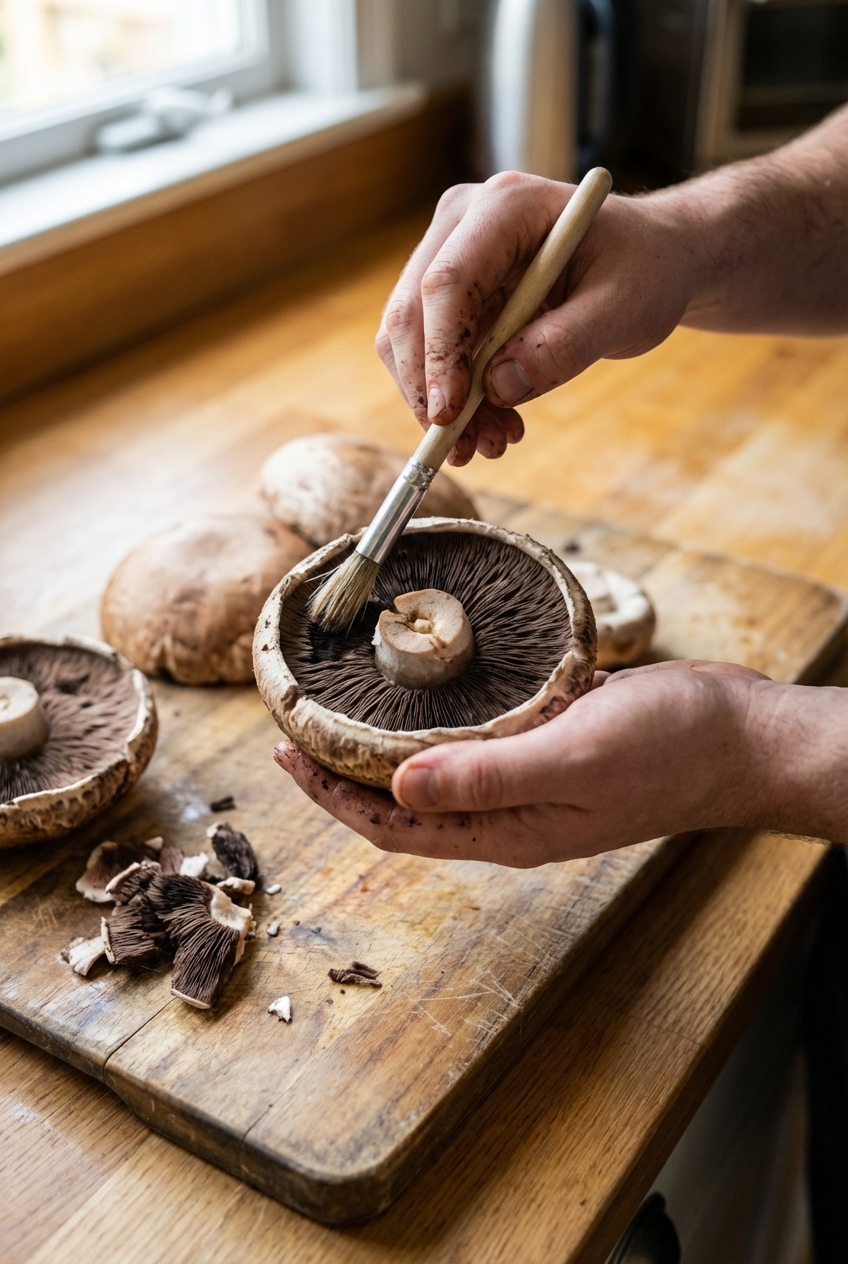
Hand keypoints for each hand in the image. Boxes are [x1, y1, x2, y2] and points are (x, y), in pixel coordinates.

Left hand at [273, 662, 846, 865]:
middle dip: (345, 773)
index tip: (285, 753)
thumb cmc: (672, 747)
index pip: (395, 827)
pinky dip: (439, 724)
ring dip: (386, 749)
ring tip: (343, 711)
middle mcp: (511, 815)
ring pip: (437, 775)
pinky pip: (477, 746)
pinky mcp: (552, 750)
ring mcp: (532, 784)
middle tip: (298, 727)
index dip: (333, 795)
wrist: (742, 736)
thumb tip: (394, 791)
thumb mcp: (573, 755)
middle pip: (405, 805)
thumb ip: (485, 776)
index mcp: (509, 830)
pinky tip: (427, 694)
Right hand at [375, 173, 697, 464]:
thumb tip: (498, 388)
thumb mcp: (624, 309)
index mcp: (508, 206)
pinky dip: (455, 399)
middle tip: (463, 449)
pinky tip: (496, 423)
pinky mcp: (453, 295)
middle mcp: (464, 223)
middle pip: (411, 312)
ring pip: (412, 342)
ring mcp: (451, 256)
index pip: (447, 282)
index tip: (450, 414)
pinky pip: (432, 355)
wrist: (648, 261)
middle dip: (429, 389)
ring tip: (493, 443)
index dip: (440, 352)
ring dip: (441, 404)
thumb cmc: (643, 271)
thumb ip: (565, 346)